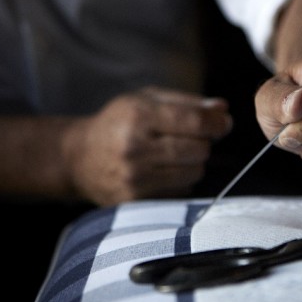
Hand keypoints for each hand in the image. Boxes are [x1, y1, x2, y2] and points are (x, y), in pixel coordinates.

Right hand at [64, 86, 232, 205]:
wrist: (79, 158)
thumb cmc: (119, 123)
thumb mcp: (147, 99)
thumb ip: (187, 102)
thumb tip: (223, 110)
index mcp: (138, 116)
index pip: (195, 122)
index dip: (217, 123)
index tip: (222, 123)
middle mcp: (135, 149)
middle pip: (199, 149)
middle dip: (203, 142)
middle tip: (190, 137)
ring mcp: (134, 179)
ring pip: (194, 172)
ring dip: (193, 163)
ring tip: (174, 154)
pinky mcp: (136, 202)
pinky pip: (181, 192)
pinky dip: (181, 181)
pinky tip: (163, 172)